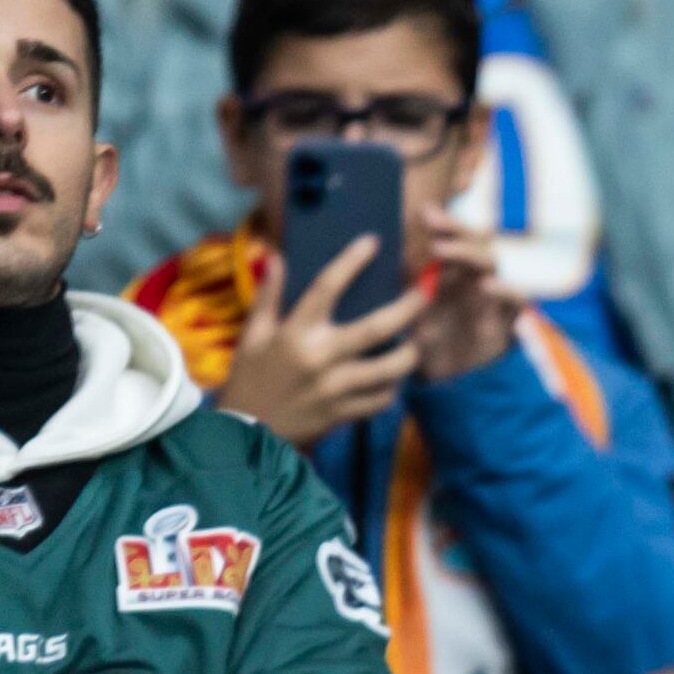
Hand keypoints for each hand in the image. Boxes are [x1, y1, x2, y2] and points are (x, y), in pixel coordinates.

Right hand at [214, 235, 419, 444]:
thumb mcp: (252, 334)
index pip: (326, 287)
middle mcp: (320, 358)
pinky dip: (391, 387)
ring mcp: (335, 388)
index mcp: (294, 332)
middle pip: (377, 327)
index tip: (373, 242)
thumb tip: (278, 257)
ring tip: (414, 342)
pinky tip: (392, 377)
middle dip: (409, 306)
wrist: (246, 432)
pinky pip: (382, 398)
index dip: (351, 261)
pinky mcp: (344, 413)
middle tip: (427, 290)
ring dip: (410, 353)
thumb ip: (268, 296)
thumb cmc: (249, 377)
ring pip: (390, 368)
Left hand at [412, 214, 517, 386]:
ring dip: (468, 253)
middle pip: (474, 239)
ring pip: (491, 262)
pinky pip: (517, 299)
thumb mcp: (405, 310)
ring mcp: (491, 297)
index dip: (442, 221)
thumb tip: (367, 252)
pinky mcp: (506, 321)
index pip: (453, 234)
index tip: (422, 211)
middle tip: (431, 221)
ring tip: (443, 249)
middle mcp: (473, 278)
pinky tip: (486, 286)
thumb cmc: (422, 344)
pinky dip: (505, 291)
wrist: (446, 386)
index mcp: (451, 270)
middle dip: (454, 227)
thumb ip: (397, 283)